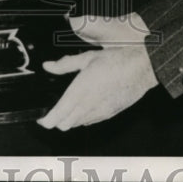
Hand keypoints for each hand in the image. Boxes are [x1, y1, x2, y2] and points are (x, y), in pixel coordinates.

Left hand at [37, 13, 157, 130]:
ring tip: (66, 108)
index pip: (58, 116)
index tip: (40, 118)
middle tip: (51, 112)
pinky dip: (82, 119)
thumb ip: (65, 64)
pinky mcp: (109, 114)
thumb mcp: (88, 57)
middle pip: (65, 124)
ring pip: (77, 125)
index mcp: (81, 90)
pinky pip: (90, 122)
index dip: (46, 120)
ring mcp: (100, 112)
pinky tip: (84, 106)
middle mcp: (89, 105)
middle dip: (56, 120)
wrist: (142, 68)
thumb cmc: (116, 60)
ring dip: (69, 120)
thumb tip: (48, 66)